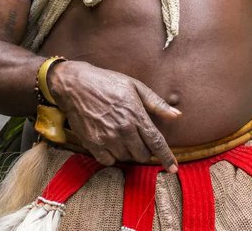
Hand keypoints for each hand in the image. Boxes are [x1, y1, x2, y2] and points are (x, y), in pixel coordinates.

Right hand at [50, 60, 181, 171]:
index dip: (167, 157)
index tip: (173, 168)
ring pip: (126, 158)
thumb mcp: (134, 86)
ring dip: (128, 151)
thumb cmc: (106, 82)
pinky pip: (109, 161)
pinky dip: (112, 155)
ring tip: (121, 135)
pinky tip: (110, 142)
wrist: (75, 85)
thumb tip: (177, 115)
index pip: (156, 142)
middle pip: (143, 154)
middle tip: (137, 137)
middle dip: (144, 150)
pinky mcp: (93, 144)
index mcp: (135, 115)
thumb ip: (157, 103)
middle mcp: (123, 129)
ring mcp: (107, 138)